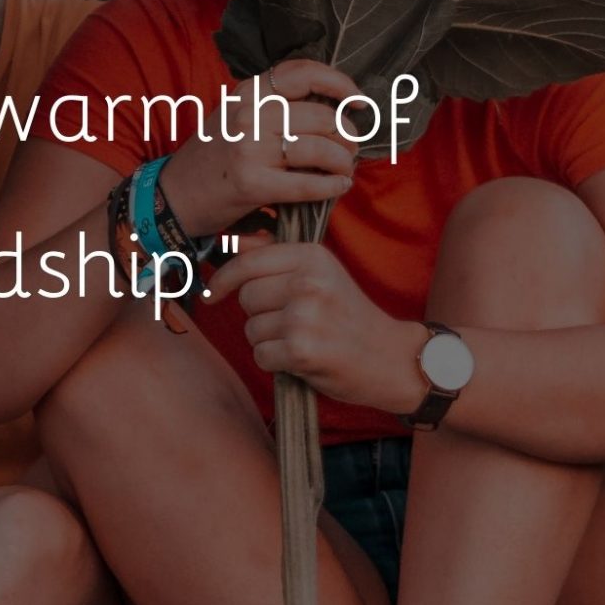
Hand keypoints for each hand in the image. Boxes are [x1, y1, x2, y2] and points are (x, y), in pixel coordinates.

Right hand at [162, 59, 360, 235]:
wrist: (174, 195)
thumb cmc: (214, 156)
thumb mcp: (234, 115)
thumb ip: (273, 106)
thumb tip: (331, 107)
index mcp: (246, 93)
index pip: (302, 73)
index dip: (338, 83)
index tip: (359, 99)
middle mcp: (248, 115)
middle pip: (321, 116)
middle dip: (347, 134)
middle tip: (351, 147)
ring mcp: (248, 149)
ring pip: (320, 149)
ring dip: (343, 162)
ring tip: (346, 169)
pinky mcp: (251, 184)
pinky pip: (307, 184)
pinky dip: (331, 186)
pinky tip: (338, 187)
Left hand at [202, 238, 427, 413]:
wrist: (390, 357)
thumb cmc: (348, 316)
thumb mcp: (320, 274)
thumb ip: (277, 258)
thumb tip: (230, 241)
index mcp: (312, 256)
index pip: (248, 262)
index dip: (224, 279)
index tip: (214, 293)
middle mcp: (308, 281)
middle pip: (246, 296)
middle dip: (258, 314)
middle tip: (290, 323)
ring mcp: (305, 316)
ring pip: (251, 328)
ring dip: (267, 341)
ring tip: (301, 340)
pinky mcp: (302, 350)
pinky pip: (260, 355)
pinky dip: (275, 362)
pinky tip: (300, 359)